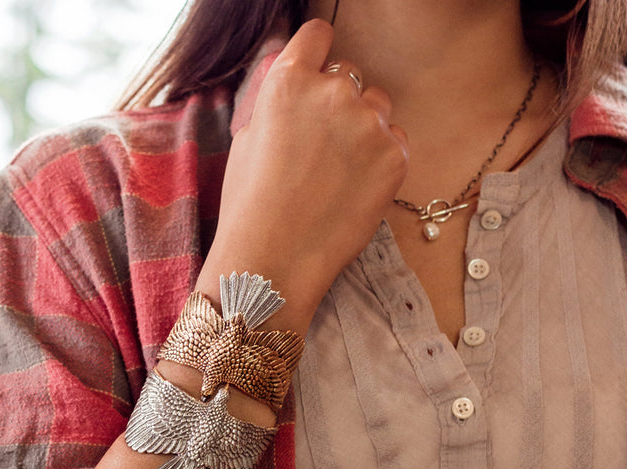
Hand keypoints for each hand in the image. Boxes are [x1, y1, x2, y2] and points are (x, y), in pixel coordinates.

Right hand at [199, 18, 408, 334]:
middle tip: (321, 147)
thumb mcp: (245, 141)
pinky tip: (353, 190)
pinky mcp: (395, 156)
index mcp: (289, 81)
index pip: (318, 36)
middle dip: (338, 102)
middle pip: (350, 75)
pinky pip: (394, 141)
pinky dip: (380, 159)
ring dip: (363, 128)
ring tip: (337, 174)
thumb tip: (295, 84)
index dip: (317, 55)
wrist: (274, 260)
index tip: (318, 74)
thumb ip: (275, 102)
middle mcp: (334, 92)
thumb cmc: (250, 207)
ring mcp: (369, 124)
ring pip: (377, 107)